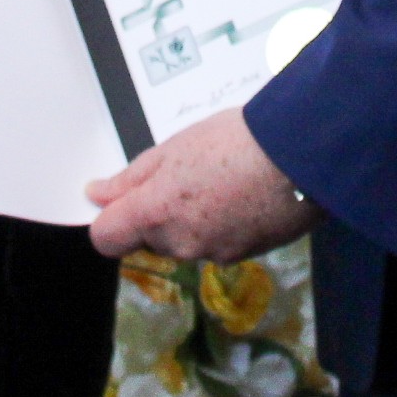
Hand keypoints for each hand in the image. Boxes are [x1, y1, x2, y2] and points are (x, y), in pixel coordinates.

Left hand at [86, 109, 312, 262]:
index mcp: (155, 214)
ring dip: (193, 217)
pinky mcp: (245, 255)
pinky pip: (218, 242)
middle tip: (186, 173)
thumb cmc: (236, 141)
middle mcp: (180, 243)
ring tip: (222, 179)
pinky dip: (223, 224)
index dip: (109, 218)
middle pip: (150, 237)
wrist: (300, 156)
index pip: (106, 238)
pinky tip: (243, 194)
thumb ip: (131, 178)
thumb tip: (96, 195)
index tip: (121, 198)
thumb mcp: (174, 147)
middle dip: (159, 211)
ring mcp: (214, 253)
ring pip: (186, 240)